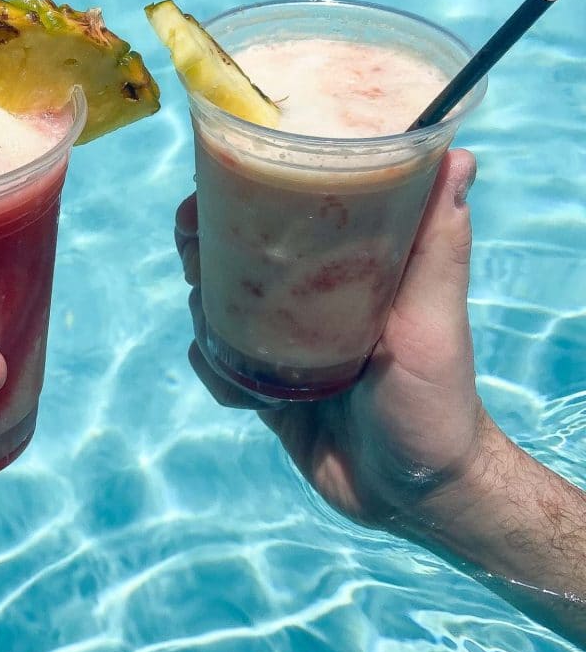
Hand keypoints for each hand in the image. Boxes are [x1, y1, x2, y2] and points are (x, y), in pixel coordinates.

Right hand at [175, 150, 499, 531]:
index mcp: (353, 270)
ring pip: (220, 307)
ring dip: (203, 307)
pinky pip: (220, 366)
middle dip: (205, 246)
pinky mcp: (267, 389)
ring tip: (208, 318)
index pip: (292, 212)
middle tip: (192, 249)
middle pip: (241, 254)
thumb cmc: (436, 401)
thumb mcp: (434, 317)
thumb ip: (441, 244)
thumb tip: (459, 154)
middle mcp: (315, 301)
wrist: (412, 496)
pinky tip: (236, 387)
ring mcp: (286, 344)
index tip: (212, 182)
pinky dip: (216, 371)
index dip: (247, 190)